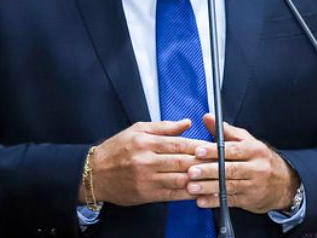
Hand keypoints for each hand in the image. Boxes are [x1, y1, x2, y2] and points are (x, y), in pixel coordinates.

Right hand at [82, 119, 208, 205]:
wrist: (94, 174)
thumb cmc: (116, 150)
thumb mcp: (137, 129)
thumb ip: (164, 127)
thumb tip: (187, 123)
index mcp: (146, 141)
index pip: (180, 144)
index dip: (199, 146)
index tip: (213, 147)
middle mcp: (147, 160)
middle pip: (183, 162)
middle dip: (204, 163)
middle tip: (221, 163)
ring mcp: (147, 179)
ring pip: (180, 179)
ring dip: (199, 179)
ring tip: (215, 177)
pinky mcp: (146, 194)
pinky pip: (172, 194)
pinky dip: (187, 193)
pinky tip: (199, 191)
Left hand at [186, 113, 299, 212]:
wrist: (284, 184)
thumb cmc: (259, 159)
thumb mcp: (247, 141)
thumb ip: (225, 131)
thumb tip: (207, 117)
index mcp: (254, 150)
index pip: (232, 150)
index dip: (214, 151)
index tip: (198, 151)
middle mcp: (256, 168)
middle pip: (230, 169)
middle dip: (209, 171)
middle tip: (191, 172)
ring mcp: (253, 185)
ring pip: (228, 186)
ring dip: (208, 187)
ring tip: (192, 187)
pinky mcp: (249, 200)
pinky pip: (230, 201)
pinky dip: (214, 201)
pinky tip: (201, 201)